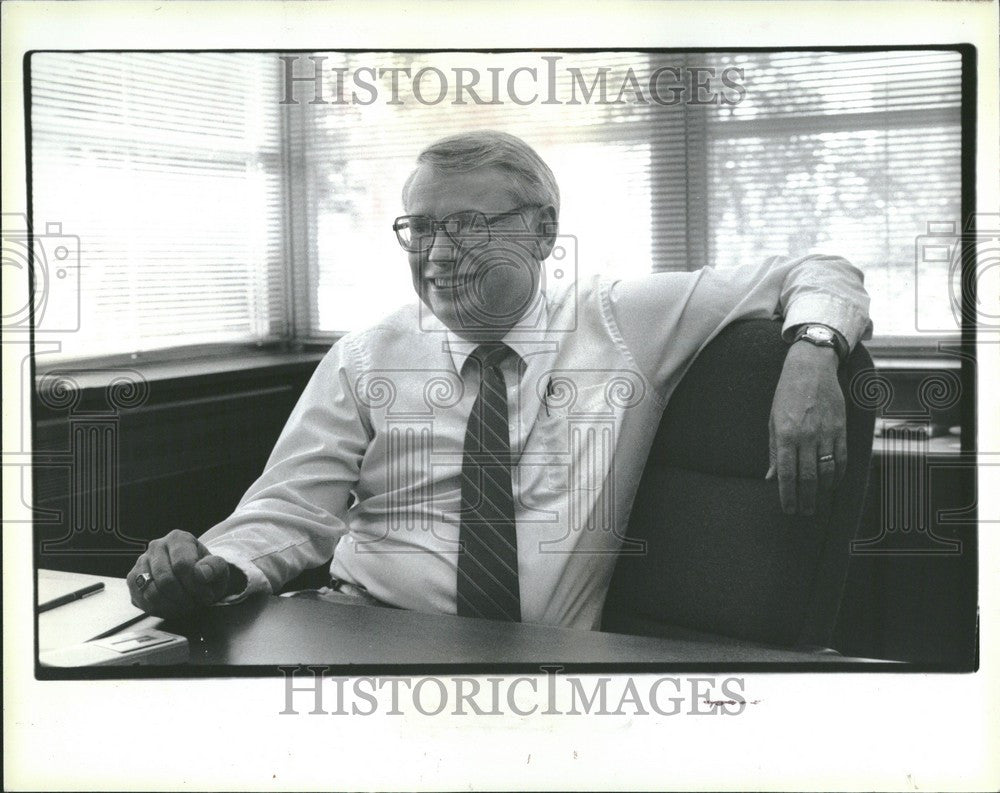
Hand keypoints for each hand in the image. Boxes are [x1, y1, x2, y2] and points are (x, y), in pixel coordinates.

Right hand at [126, 530, 245, 617]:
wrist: (194, 577)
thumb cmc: (206, 571)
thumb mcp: (219, 568)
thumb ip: (214, 568)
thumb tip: (202, 574)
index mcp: (178, 539)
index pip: (182, 564)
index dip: (195, 585)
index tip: (206, 596)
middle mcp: (156, 546)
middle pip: (166, 580)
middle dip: (183, 598)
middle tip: (194, 604)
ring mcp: (141, 562)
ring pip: (151, 591)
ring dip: (171, 606)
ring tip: (184, 606)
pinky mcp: (133, 580)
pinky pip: (141, 599)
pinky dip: (158, 609)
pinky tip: (171, 608)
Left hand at [766, 342, 846, 514]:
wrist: (811, 368)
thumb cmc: (787, 394)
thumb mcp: (773, 420)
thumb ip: (773, 451)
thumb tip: (770, 477)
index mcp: (785, 435)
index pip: (786, 473)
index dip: (787, 495)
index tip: (789, 509)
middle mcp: (806, 437)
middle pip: (808, 477)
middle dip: (806, 499)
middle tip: (805, 512)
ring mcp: (826, 433)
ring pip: (827, 471)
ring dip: (823, 490)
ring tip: (818, 501)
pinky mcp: (841, 428)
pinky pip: (842, 457)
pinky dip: (838, 473)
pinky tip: (833, 482)